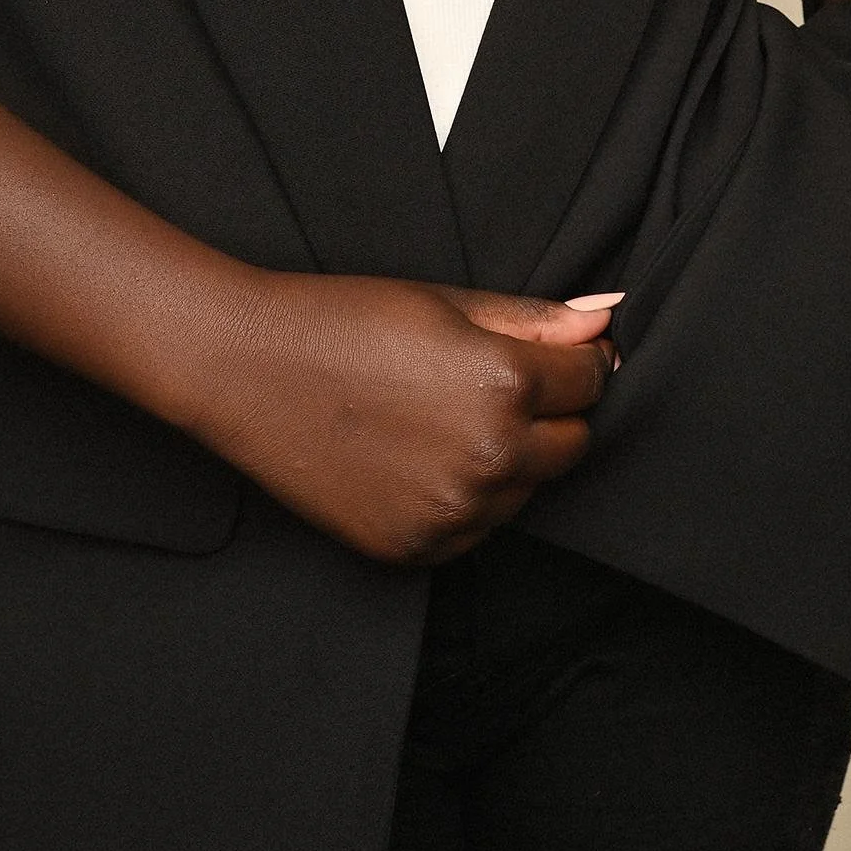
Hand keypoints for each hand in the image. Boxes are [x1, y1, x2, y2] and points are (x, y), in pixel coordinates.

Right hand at [185, 274, 616, 566]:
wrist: (245, 367)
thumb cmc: (342, 319)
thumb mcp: (445, 301)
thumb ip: (534, 319)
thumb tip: (605, 318)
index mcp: (503, 383)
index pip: (592, 380)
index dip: (572, 361)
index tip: (544, 351)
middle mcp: (488, 458)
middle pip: (572, 443)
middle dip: (548, 412)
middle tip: (483, 381)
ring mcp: (452, 513)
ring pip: (527, 491)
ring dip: (508, 460)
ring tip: (438, 415)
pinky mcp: (415, 549)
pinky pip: (477, 531)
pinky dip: (464, 500)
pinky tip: (416, 456)